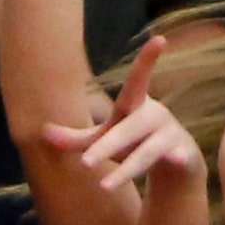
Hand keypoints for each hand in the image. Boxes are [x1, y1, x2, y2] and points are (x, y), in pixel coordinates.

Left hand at [42, 37, 202, 191]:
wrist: (176, 165)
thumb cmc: (134, 143)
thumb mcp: (105, 139)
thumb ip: (77, 139)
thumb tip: (42, 132)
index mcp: (135, 105)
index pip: (139, 80)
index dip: (147, 60)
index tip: (160, 38)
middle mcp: (155, 116)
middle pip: (128, 129)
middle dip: (106, 147)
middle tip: (85, 162)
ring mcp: (170, 135)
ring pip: (146, 153)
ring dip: (126, 170)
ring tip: (104, 187)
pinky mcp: (182, 155)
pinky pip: (177, 159)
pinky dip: (176, 160)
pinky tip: (176, 159)